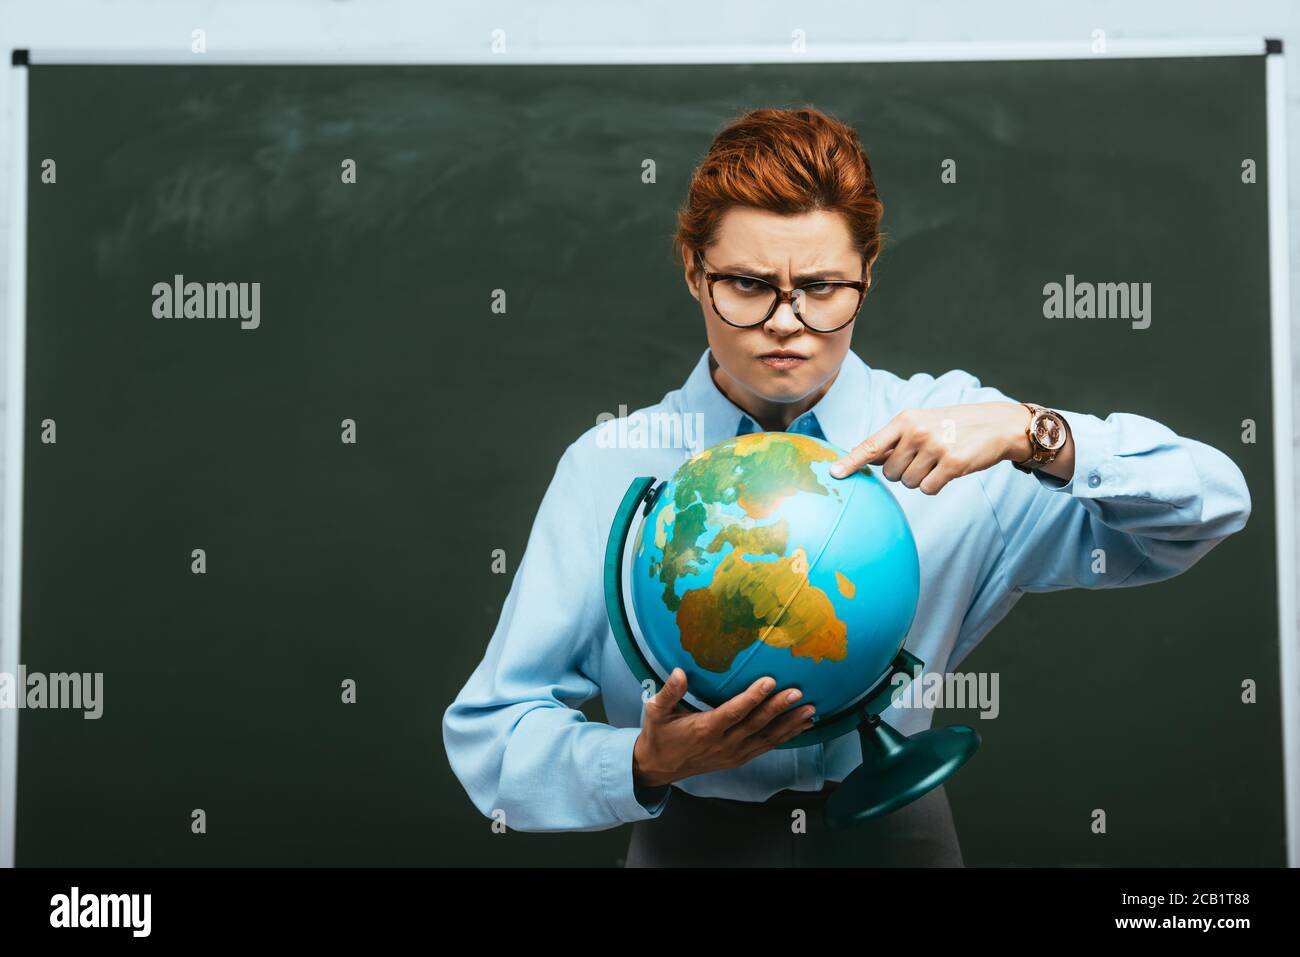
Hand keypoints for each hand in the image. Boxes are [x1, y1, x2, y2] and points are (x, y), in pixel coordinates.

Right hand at [632, 669, 815, 788]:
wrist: (659, 767)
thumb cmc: (660, 734)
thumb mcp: (656, 711)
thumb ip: (669, 692)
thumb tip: (680, 672)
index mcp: (704, 729)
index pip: (733, 712)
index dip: (752, 697)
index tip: (769, 681)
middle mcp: (723, 744)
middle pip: (756, 725)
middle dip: (778, 708)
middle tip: (798, 693)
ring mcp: (733, 754)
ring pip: (766, 738)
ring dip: (789, 725)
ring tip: (810, 710)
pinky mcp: (739, 758)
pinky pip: (766, 747)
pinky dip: (785, 737)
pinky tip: (801, 727)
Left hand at [828, 401, 1033, 494]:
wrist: (995, 424)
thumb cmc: (952, 425)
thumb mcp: (920, 422)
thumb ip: (892, 440)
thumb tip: (863, 457)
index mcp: (905, 420)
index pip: (871, 445)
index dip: (851, 462)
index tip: (834, 474)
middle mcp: (917, 432)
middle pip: (890, 473)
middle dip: (903, 472)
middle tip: (924, 458)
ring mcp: (935, 447)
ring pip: (908, 483)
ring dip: (921, 479)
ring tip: (938, 461)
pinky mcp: (952, 464)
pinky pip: (927, 489)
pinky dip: (935, 486)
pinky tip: (947, 471)